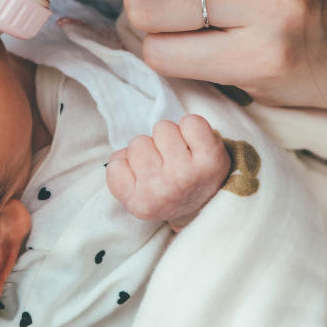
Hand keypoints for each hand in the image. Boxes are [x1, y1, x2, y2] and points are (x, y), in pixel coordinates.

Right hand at [106, 115, 229, 228]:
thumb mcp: (135, 193)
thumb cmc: (167, 190)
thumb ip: (120, 172)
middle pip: (138, 142)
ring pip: (162, 129)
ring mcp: (187, 174)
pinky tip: (195, 144)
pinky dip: (192, 126)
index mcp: (139, 204)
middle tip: (165, 163)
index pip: (116, 163)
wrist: (209, 202)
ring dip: (170, 136)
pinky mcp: (210, 159)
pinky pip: (191, 122)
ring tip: (181, 154)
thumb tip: (125, 153)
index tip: (145, 176)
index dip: (129, 163)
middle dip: (150, 147)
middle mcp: (162, 191)